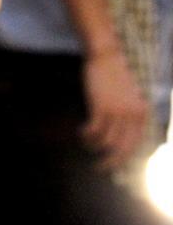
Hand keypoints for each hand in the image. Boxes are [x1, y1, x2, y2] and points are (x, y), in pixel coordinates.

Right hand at [80, 48, 148, 171]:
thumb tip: (119, 134)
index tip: (115, 164)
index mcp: (142, 114)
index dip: (126, 158)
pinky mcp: (102, 107)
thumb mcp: (129, 97)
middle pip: (123, 149)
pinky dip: (86, 135)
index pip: (137, 145)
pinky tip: (81, 132)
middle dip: (111, 162)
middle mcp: (133, 116)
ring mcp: (118, 112)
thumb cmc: (116, 76)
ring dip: (93, 146)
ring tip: (86, 142)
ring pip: (106, 142)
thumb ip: (129, 115)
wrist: (107, 57)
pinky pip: (94, 131)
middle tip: (99, 167)